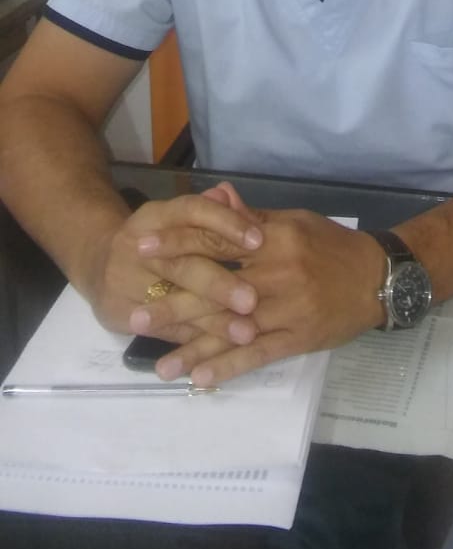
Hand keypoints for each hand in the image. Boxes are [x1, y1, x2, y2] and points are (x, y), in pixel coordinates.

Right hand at [89, 183, 262, 342]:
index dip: (226, 224)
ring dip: (212, 321)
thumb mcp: (176, 219)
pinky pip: (165, 330)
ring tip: (247, 334)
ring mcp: (123, 281)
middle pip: (182, 265)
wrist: (98, 262)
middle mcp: (136, 245)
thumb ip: (209, 213)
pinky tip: (224, 352)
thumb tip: (232, 196)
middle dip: (220, 284)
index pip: (192, 212)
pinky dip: (196, 342)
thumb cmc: (156, 239)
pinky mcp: (118, 313)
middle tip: (252, 300)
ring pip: (175, 304)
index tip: (258, 240)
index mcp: (156, 216)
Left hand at [139, 210, 386, 385]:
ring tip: (159, 366)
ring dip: (195, 348)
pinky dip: (229, 368)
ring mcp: (288, 309)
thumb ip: (251, 216)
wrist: (379, 278)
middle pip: (217, 290)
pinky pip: (258, 356)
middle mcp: (277, 274)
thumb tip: (215, 195)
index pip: (217, 241)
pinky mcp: (299, 338)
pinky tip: (202, 379)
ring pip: (233, 330)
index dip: (178, 246)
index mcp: (273, 239)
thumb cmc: (332, 246)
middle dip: (175, 305)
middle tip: (136, 317)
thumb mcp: (294, 221)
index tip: (143, 250)